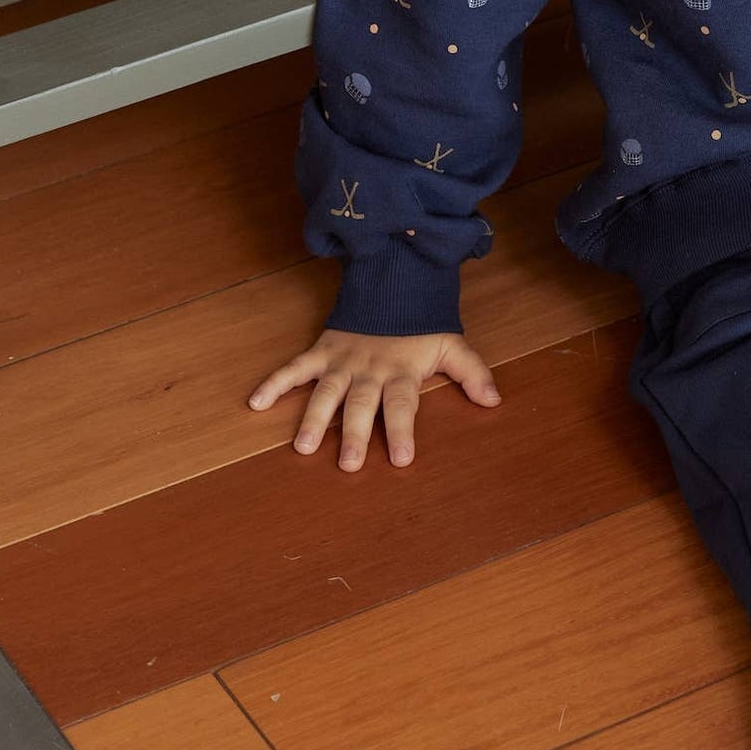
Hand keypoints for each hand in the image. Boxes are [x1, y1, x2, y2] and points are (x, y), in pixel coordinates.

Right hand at [246, 328, 499, 470]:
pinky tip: (255, 402)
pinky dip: (275, 383)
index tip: (403, 458)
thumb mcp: (450, 345)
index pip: (403, 405)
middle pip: (362, 405)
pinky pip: (295, 368)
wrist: (392, 284)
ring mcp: (343, 360)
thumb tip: (495, 401)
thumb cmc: (420, 326)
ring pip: (326, 392)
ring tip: (304, 447)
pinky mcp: (322, 351)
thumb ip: (471, 373)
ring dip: (315, 419)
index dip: (403, 430)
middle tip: (349, 465)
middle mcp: (369, 369)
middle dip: (356, 434)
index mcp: (401, 371)